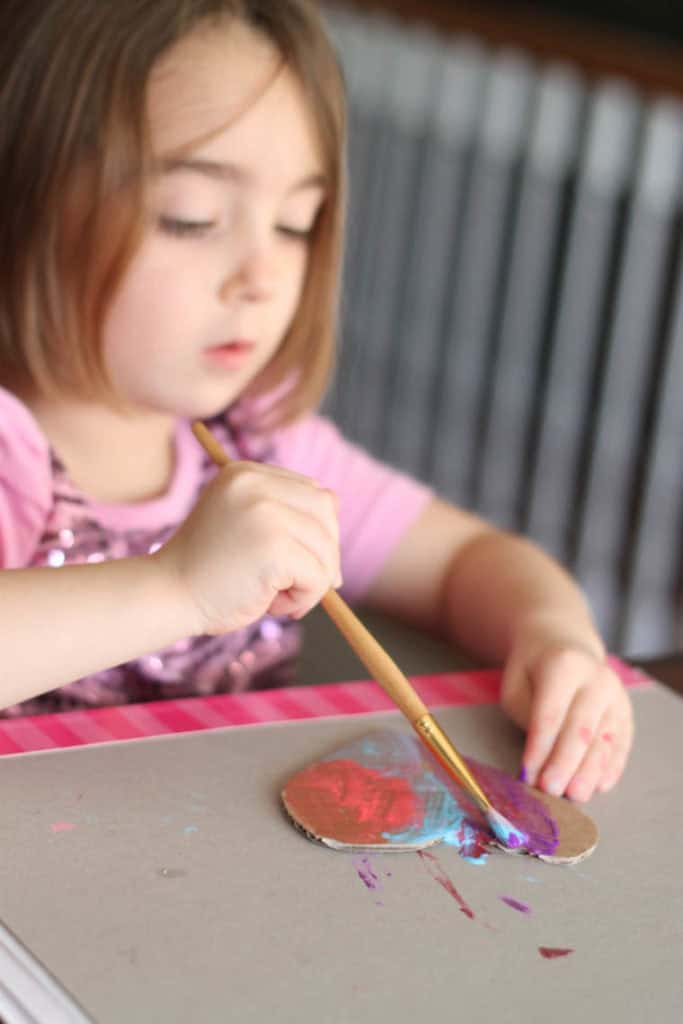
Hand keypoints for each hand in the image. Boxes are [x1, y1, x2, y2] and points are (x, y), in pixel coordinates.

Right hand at [154, 461, 340, 635]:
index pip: (313, 492)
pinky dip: (305, 599)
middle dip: (325, 553)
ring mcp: (265, 512)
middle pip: (326, 511)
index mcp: (246, 473)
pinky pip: (318, 577)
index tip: (307, 562)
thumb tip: (334, 538)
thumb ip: (279, 518)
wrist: (166, 596)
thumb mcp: (242, 528)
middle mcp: (255, 484)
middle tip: (304, 586)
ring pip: (326, 548)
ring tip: (276, 597)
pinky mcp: (273, 547)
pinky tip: (272, 605)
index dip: (319, 530)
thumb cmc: (206, 572)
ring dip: (312, 582)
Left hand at [500, 623, 633, 801]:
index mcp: (564, 665)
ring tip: (575, 796)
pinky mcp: (626, 711)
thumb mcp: (517, 686)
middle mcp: (597, 678)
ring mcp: (616, 695)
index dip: (540, 747)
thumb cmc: (533, 671)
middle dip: (565, 763)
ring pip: (604, 740)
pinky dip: (611, 767)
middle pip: (581, 729)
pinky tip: (600, 786)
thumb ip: (528, 718)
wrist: (564, 645)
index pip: (551, 713)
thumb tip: (539, 762)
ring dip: (589, 772)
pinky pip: (621, 743)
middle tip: (551, 791)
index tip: (528, 775)